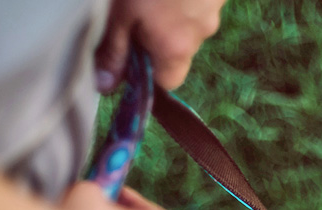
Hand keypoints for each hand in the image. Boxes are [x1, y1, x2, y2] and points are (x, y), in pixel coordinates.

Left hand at [96, 0, 228, 91]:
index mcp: (176, 47)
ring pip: (189, 21)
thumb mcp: (119, 13)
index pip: (167, 82)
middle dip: (157, 36)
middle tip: (133, 10)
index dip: (147, 73)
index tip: (127, 51)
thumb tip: (105, 88)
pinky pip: (198, 1)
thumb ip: (113, 49)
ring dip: (170, 11)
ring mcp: (215, 7)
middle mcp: (201, 32)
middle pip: (179, 49)